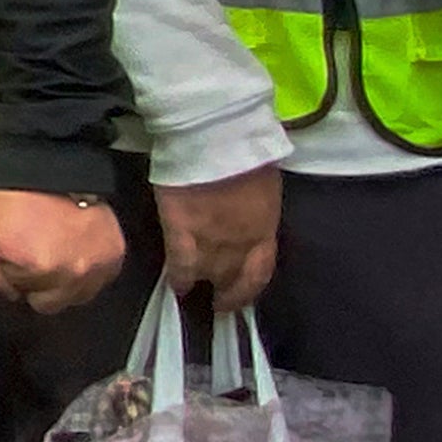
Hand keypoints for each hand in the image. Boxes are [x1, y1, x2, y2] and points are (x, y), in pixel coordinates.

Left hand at [0, 188, 124, 313]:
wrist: (48, 164)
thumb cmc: (11, 199)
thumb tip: (9, 296)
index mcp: (42, 269)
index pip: (27, 297)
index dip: (17, 277)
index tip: (15, 256)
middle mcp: (76, 272)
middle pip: (55, 302)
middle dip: (42, 284)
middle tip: (35, 254)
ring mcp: (99, 264)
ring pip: (79, 294)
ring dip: (66, 280)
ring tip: (56, 250)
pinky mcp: (116, 252)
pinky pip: (100, 279)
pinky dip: (88, 268)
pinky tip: (74, 249)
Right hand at [151, 163, 282, 308]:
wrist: (215, 139)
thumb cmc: (245, 155)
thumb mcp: (265, 189)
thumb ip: (256, 214)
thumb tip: (248, 223)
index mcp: (264, 231)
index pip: (259, 273)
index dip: (249, 290)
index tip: (241, 297)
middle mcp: (240, 245)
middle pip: (233, 278)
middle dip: (227, 292)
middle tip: (219, 302)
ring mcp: (210, 242)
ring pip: (206, 276)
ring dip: (201, 286)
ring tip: (192, 291)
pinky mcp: (181, 234)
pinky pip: (180, 266)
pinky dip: (178, 279)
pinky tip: (176, 286)